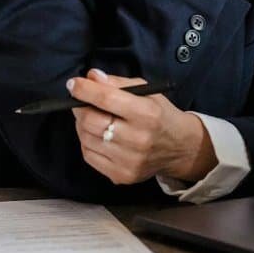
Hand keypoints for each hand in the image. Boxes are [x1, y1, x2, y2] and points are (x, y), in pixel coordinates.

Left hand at [68, 69, 215, 184]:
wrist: (180, 148)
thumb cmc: (160, 114)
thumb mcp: (146, 91)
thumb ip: (117, 83)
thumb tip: (91, 77)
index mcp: (147, 114)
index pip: (107, 99)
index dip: (85, 90)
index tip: (73, 84)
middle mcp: (139, 139)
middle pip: (92, 121)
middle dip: (79, 107)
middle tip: (79, 101)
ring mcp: (129, 161)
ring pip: (87, 139)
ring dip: (82, 124)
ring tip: (90, 117)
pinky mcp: (122, 175)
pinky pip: (89, 156)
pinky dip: (87, 142)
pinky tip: (96, 135)